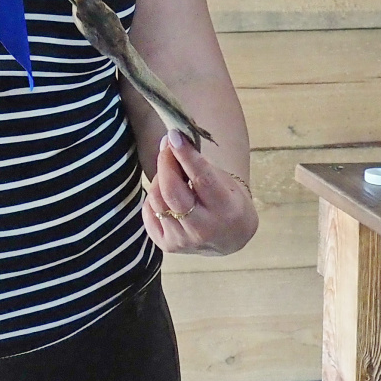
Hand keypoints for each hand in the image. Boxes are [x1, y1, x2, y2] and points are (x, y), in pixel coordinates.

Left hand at [142, 131, 257, 255]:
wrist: (231, 238)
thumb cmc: (228, 202)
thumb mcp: (225, 182)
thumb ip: (199, 166)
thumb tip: (171, 141)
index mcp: (225, 209)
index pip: (201, 178)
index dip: (185, 155)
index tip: (174, 135)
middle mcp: (204, 228)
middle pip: (172, 191)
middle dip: (166, 162)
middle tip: (167, 145)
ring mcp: (183, 240)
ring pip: (157, 200)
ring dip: (159, 178)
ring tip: (170, 171)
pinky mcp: (167, 246)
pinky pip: (149, 212)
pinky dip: (154, 197)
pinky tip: (165, 193)